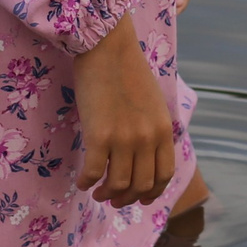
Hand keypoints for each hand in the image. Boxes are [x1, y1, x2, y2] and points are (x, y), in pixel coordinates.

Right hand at [71, 16, 175, 206]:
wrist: (107, 47)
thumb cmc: (127, 70)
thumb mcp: (153, 102)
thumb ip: (153, 128)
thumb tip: (145, 154)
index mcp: (163, 129)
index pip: (164, 174)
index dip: (153, 193)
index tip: (140, 199)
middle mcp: (147, 138)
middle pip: (142, 184)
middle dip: (127, 198)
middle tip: (113, 199)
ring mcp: (124, 139)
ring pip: (119, 184)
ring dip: (107, 194)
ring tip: (97, 192)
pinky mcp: (99, 136)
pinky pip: (94, 172)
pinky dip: (87, 182)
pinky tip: (82, 182)